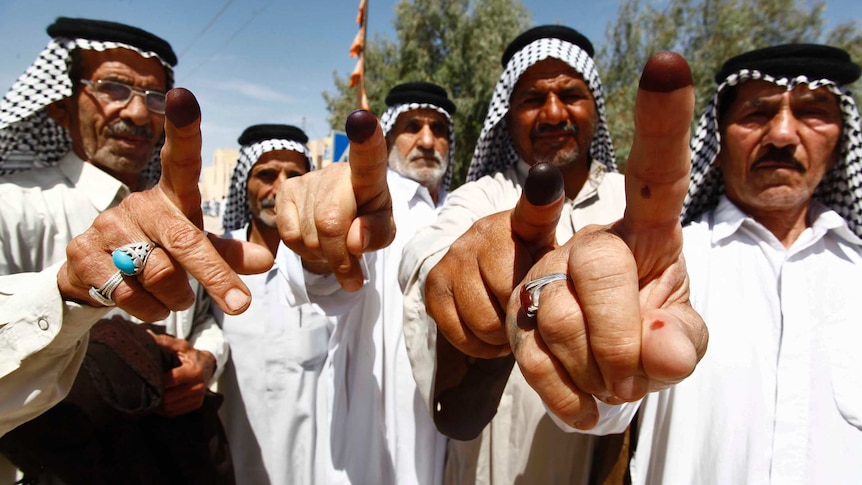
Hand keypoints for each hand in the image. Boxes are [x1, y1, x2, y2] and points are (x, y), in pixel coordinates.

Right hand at [57, 88, 273, 320]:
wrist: (94, 275)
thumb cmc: (158, 251)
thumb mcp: (195, 248)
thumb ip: (228, 254)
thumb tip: (267, 262)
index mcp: (171, 195)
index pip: (179, 157)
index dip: (183, 129)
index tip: (184, 97)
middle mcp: (139, 203)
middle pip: (185, 239)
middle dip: (215, 276)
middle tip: (239, 305)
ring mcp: (107, 226)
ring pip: (160, 274)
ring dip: (176, 298)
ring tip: (174, 297)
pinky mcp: (82, 253)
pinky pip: (130, 293)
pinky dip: (149, 309)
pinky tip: (146, 303)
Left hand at [149, 332, 214, 416]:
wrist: (208, 366)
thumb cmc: (191, 355)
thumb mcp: (181, 346)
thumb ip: (164, 341)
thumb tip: (146, 336)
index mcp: (195, 371)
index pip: (171, 380)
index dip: (157, 380)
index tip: (145, 377)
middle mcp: (198, 386)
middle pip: (169, 398)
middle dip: (156, 394)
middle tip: (144, 388)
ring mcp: (198, 398)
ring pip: (170, 407)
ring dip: (158, 404)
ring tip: (150, 395)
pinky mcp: (196, 405)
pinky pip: (174, 412)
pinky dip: (164, 409)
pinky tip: (158, 401)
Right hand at [276, 110, 392, 290]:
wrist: (342, 222)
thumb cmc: (369, 222)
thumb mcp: (384, 232)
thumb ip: (378, 234)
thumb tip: (354, 239)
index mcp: (370, 177)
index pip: (368, 157)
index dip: (365, 140)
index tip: (364, 118)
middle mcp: (336, 172)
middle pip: (330, 223)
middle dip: (340, 258)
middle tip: (352, 276)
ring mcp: (308, 179)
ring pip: (308, 236)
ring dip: (323, 257)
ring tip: (335, 250)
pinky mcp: (286, 191)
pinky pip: (289, 236)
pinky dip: (303, 252)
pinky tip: (315, 243)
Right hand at [425, 162, 566, 439]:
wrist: (476, 270)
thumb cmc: (528, 266)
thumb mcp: (552, 252)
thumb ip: (569, 250)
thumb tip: (563, 198)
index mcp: (521, 223)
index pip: (533, 207)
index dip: (540, 195)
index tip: (546, 176)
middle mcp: (483, 232)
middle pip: (510, 295)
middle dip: (525, 315)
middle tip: (531, 313)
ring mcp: (455, 258)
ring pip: (486, 322)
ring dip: (503, 335)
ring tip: (513, 324)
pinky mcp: (434, 285)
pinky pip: (461, 334)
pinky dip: (480, 345)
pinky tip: (491, 332)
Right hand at [505, 52, 706, 428]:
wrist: (544, 348)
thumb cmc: (623, 337)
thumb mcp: (663, 343)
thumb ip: (676, 344)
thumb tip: (660, 356)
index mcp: (632, 230)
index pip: (654, 173)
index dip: (664, 120)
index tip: (667, 63)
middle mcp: (564, 221)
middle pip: (594, 266)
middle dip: (611, 342)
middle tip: (618, 384)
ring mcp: (494, 241)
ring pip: (537, 312)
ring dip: (560, 362)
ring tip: (570, 359)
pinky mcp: (449, 276)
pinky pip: (484, 335)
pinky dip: (514, 366)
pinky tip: (530, 356)